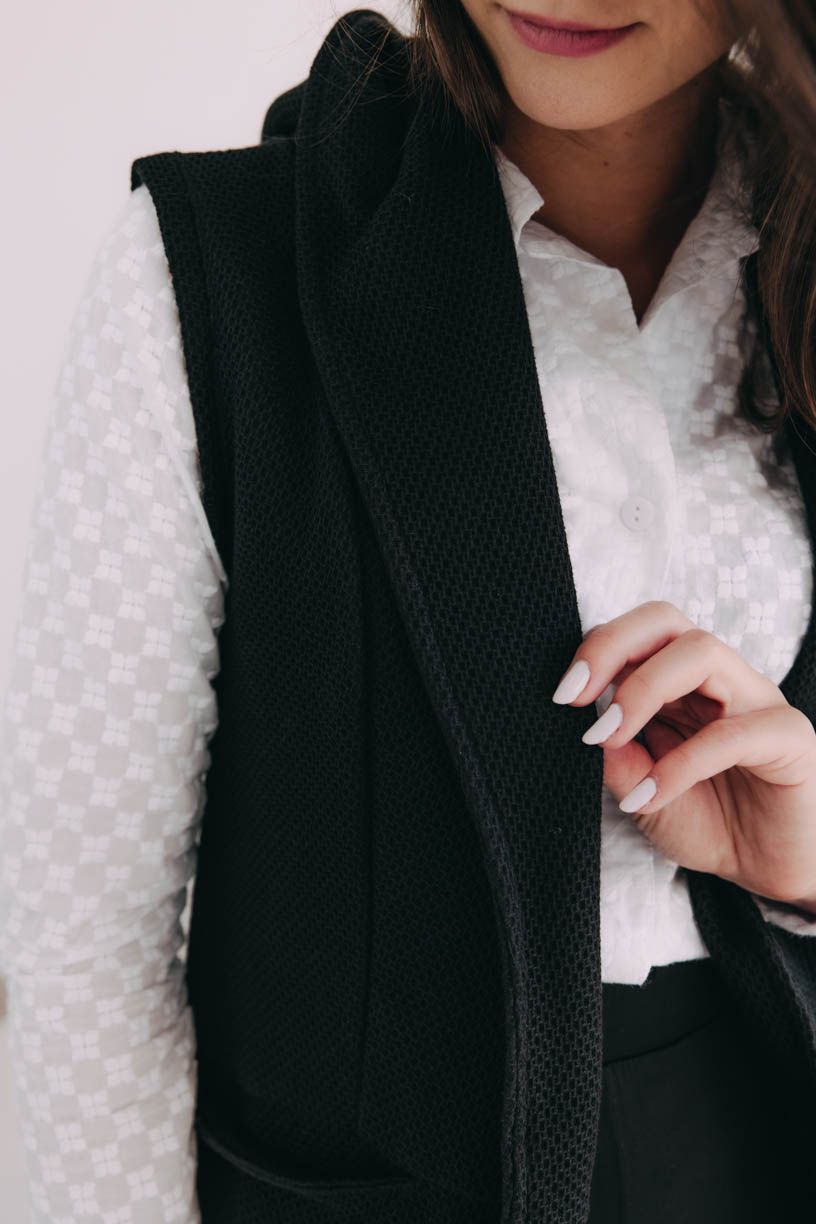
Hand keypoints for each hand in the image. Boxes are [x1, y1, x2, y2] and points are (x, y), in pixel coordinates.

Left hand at [552, 600, 815, 912]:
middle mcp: (719, 679)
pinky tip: (649, 796)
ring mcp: (757, 700)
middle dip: (611, 648)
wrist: (768, 871)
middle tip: (574, 699)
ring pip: (702, 650)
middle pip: (666, 620)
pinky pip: (734, 732)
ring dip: (643, 689)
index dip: (595, 650)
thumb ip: (614, 758)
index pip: (637, 632)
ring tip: (608, 738)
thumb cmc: (709, 822)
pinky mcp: (790, 737)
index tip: (560, 696)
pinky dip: (682, 763)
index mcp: (680, 682)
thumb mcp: (640, 793)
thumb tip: (581, 726)